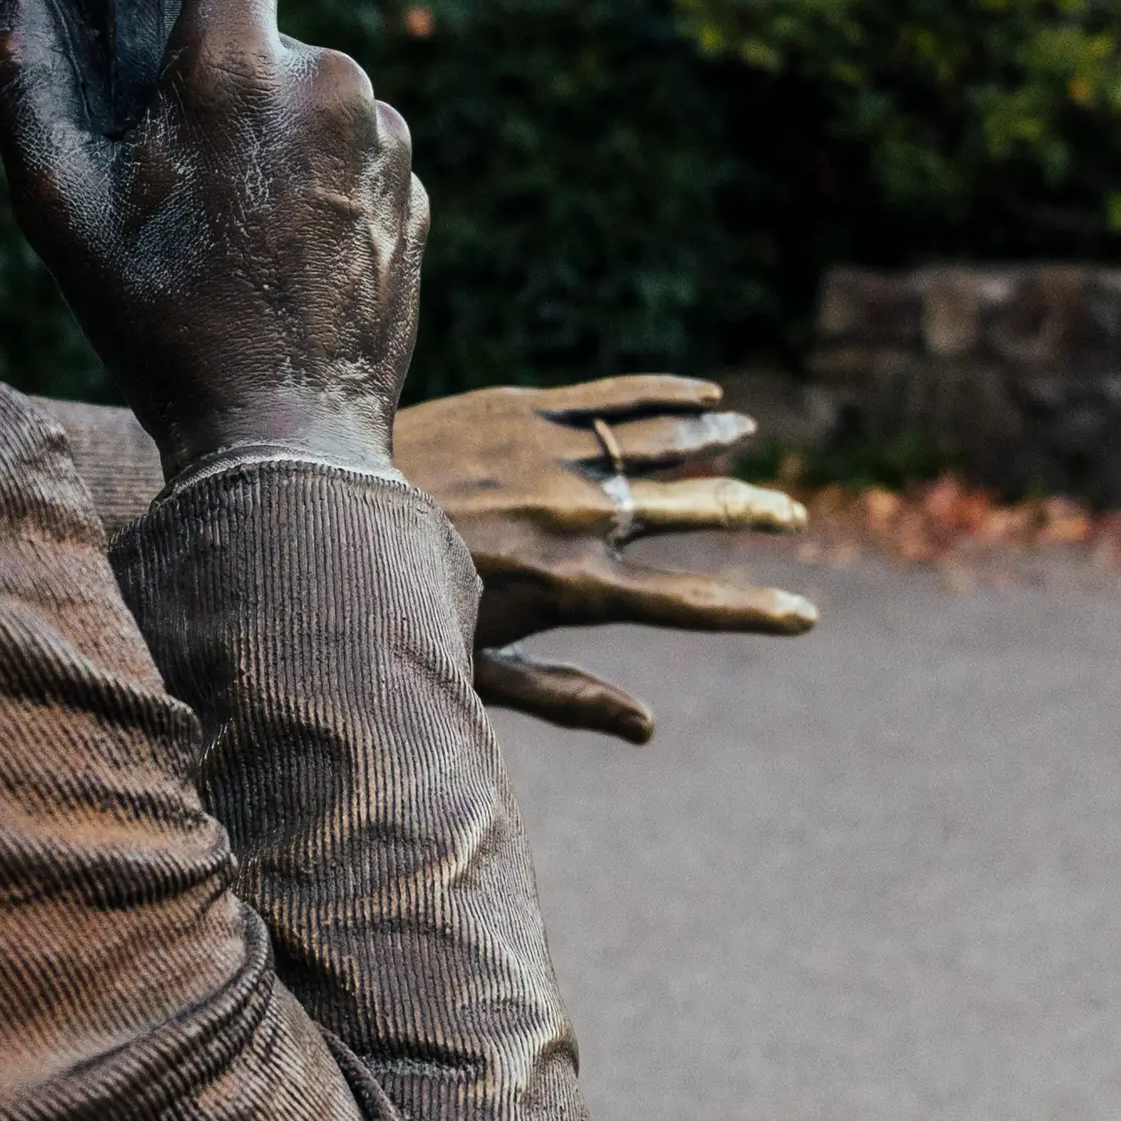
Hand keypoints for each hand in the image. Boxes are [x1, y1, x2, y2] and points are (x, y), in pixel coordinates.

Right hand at [0, 0, 424, 477]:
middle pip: (260, 34)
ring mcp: (382, 138)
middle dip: (216, 75)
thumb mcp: (57, 208)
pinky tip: (277, 257)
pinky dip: (313, 183)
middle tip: (174, 161)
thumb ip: (20, 80)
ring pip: (308, 100)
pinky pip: (351, 156)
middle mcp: (326, 81)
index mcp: (235, 67)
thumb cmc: (158, 325)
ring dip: (268, 135)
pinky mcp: (414, 192)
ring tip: (227, 231)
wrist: (283, 440)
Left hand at [393, 377, 818, 743]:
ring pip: (660, 442)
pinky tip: (703, 392)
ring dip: (714, 439)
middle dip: (750, 509)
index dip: (751, 610)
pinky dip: (665, 393)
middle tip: (792, 511)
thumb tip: (647, 728)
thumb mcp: (476, 669)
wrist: (318, 502)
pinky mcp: (522, 407)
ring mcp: (552, 455)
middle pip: (690, 509)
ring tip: (752, 435)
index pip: (685, 602)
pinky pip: (612, 395)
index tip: (802, 614)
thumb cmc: (391, 606)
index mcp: (569, 587)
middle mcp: (575, 517)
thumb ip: (566, 696)